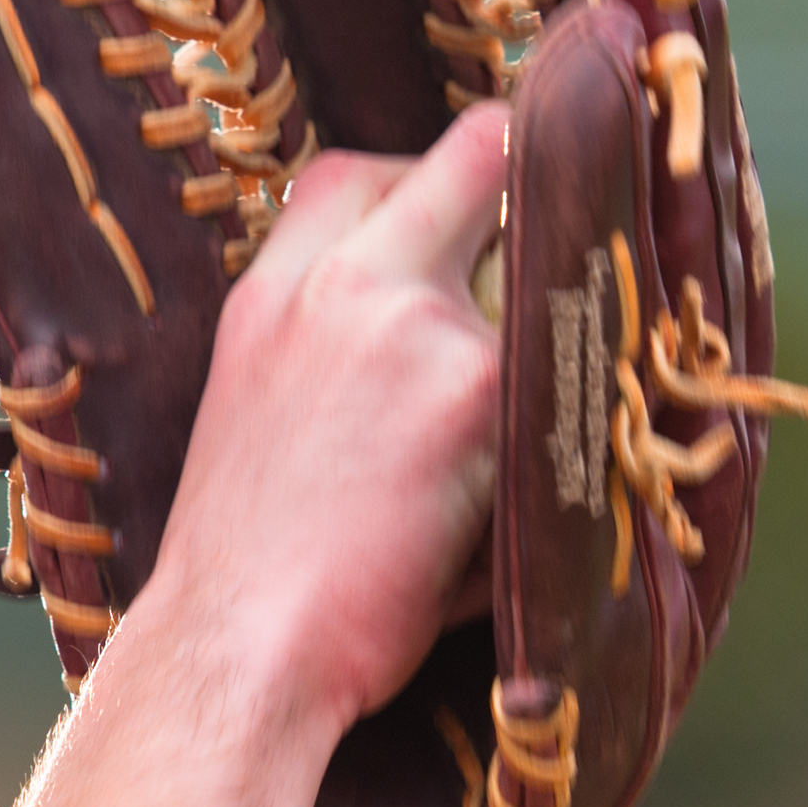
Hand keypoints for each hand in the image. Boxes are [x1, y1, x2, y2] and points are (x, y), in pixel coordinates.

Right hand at [132, 105, 512, 743]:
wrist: (236, 652)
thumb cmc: (249, 570)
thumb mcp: (257, 410)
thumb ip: (331, 346)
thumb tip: (437, 324)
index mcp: (273, 290)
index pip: (359, 168)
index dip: (433, 178)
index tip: (478, 212)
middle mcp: (342, 284)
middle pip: (474, 154)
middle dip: (534, 187)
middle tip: (570, 247)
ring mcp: (416, 325)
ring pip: (545, 267)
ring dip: (562, 328)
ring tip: (556, 412)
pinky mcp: (481, 390)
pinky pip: (569, 370)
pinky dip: (571, 429)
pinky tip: (541, 494)